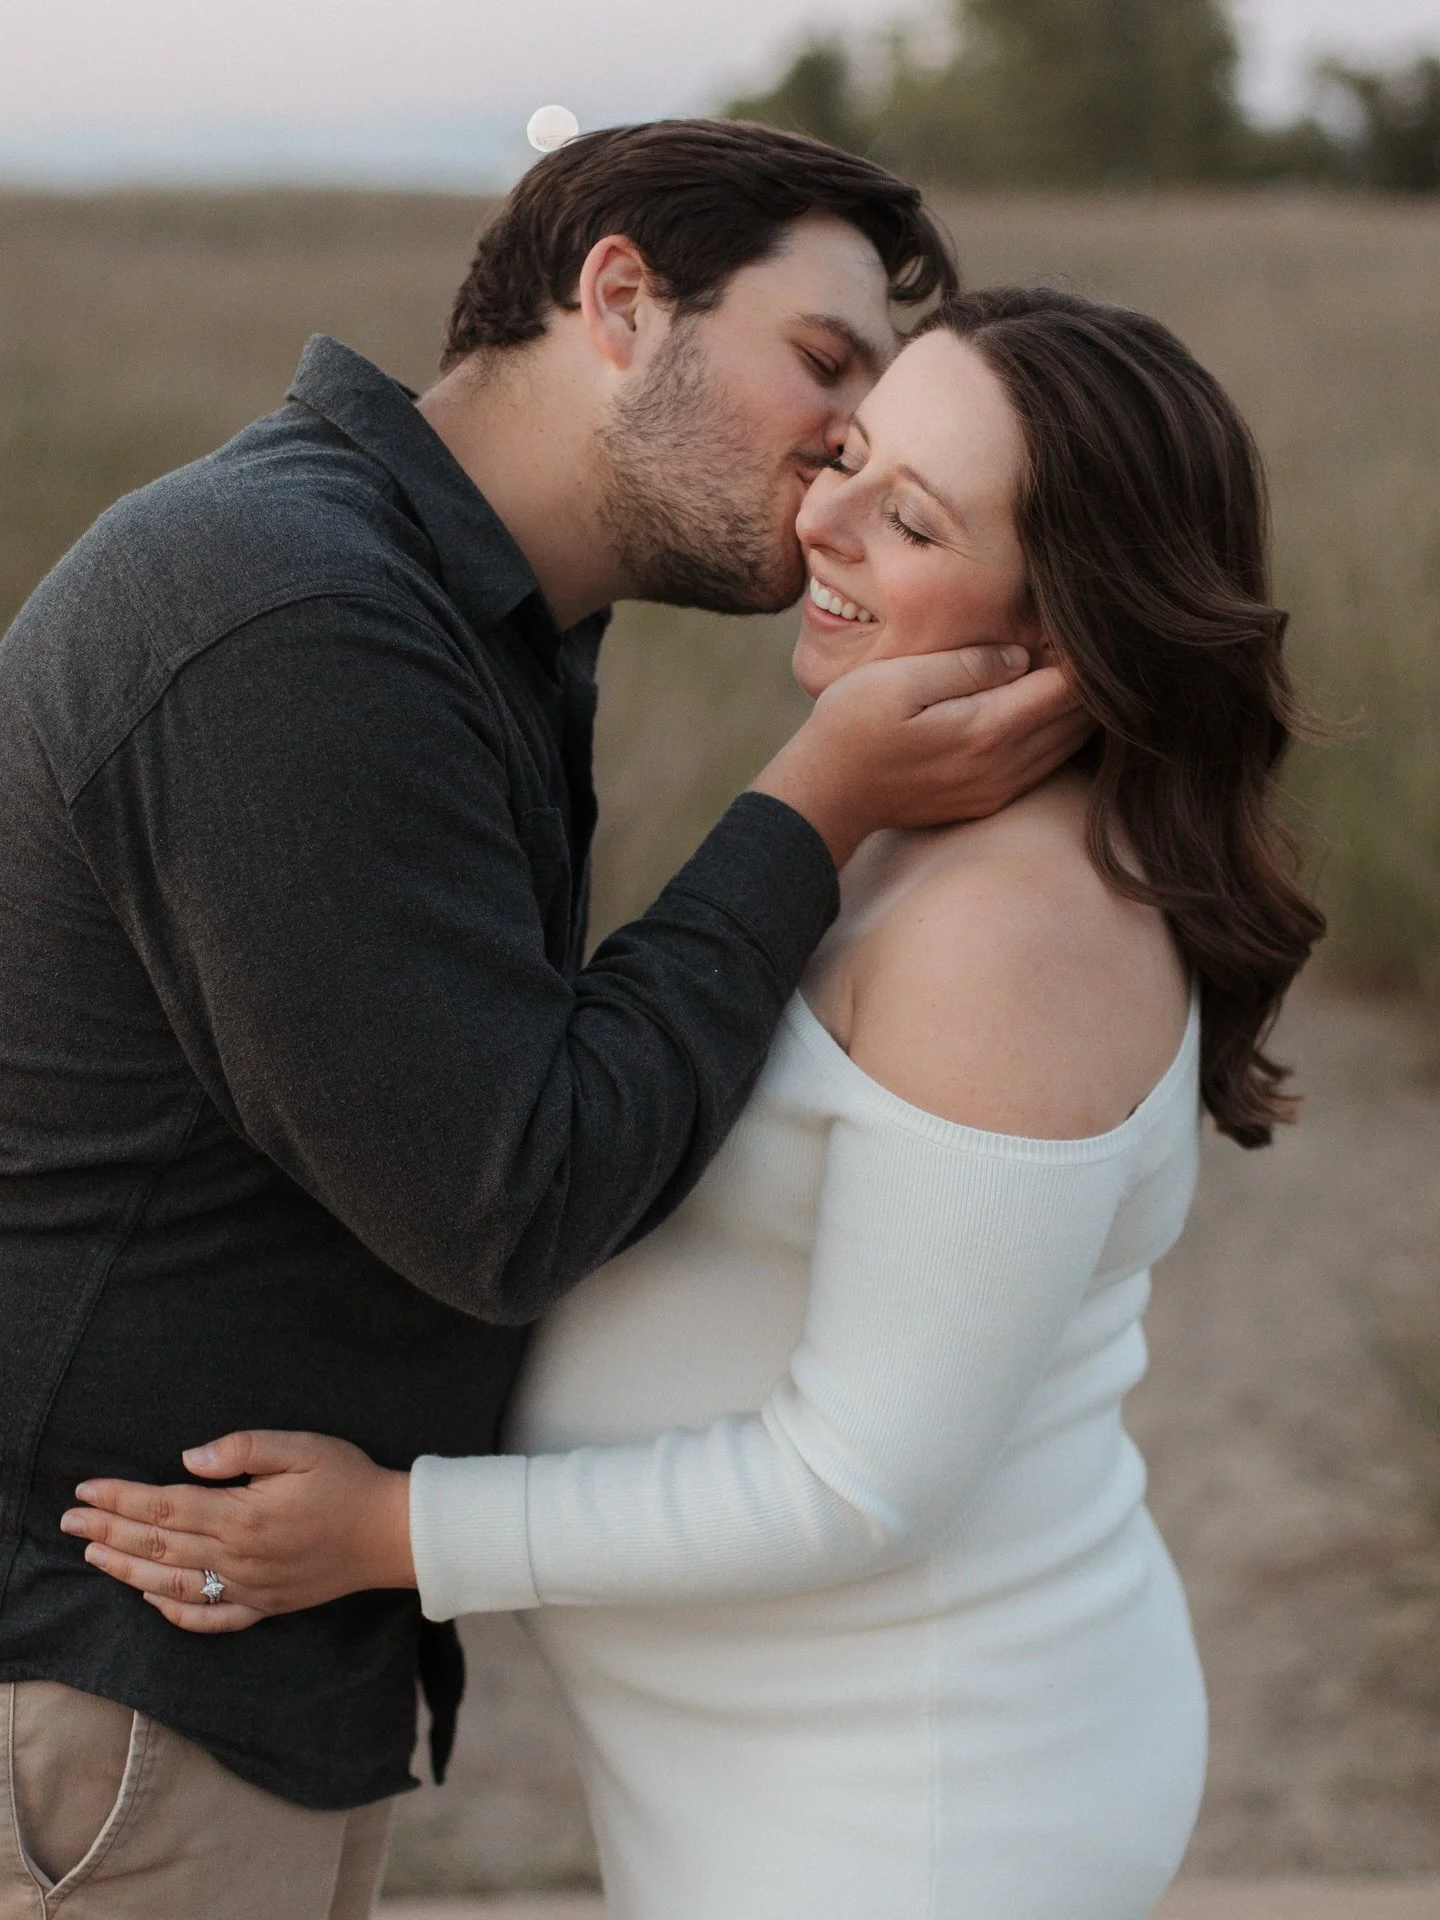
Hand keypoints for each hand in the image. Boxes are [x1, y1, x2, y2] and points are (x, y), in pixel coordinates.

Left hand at [61, 1431, 413, 1634]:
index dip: (121, 1498)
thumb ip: (245, 1448)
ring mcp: (251, 1587)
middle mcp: (239, 1557)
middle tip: (69, 1522)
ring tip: (94, 1556)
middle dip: (109, 1531)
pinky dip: (176, 1613)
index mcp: (243, 1515)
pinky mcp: (267, 1605)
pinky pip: (212, 1618)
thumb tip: (189, 1459)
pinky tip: (152, 1602)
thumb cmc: (349, 1480)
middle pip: (159, 1546)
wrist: (392, 1532)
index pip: (165, 1507)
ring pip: (173, 1584)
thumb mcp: (302, 1447)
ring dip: (127, 1570)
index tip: (86, 1490)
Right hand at [752, 649, 1089, 867]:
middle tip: (1080, 641)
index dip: (1082, 654)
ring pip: (1066, 746)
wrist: (825, 794)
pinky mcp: (985, 802)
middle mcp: (1001, 767)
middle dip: (1087, 681)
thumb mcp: (899, 679)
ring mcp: (995, 791)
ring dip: (1075, 710)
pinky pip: (1043, 767)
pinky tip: (1043, 707)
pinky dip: (1056, 735)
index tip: (1078, 623)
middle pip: (1075, 720)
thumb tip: (1021, 656)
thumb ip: (965, 665)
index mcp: (985, 730)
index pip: (1065, 689)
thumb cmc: (852, 726)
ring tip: (1069, 668)